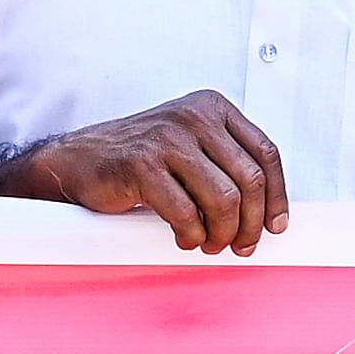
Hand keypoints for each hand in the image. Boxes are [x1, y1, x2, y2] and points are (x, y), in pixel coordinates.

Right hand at [7, 91, 291, 254]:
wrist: (77, 160)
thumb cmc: (138, 159)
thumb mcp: (190, 146)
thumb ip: (226, 164)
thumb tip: (267, 211)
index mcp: (212, 108)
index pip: (265, 154)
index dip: (277, 197)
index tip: (276, 226)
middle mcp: (193, 117)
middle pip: (249, 180)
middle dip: (251, 223)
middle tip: (240, 245)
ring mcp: (167, 139)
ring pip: (223, 199)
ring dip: (221, 234)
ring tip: (209, 244)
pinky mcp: (142, 166)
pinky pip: (186, 214)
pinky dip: (191, 236)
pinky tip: (185, 239)